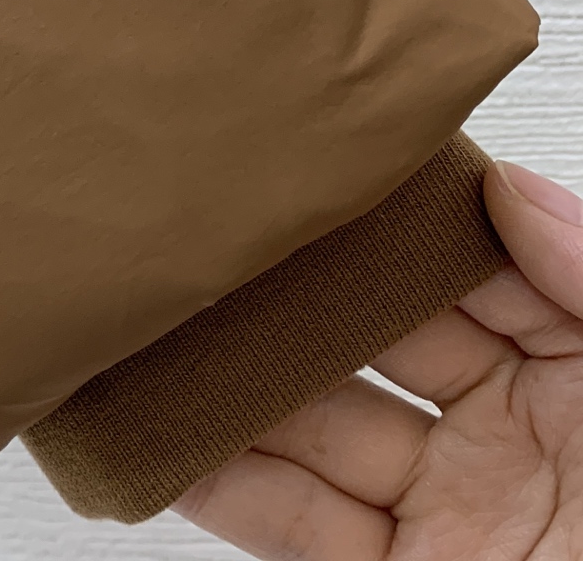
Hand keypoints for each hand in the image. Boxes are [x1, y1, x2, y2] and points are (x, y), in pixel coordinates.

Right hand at [174, 162, 582, 558]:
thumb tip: (508, 187)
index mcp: (575, 372)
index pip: (458, 270)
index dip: (383, 225)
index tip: (308, 179)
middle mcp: (500, 432)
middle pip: (363, 342)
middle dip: (284, 299)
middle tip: (207, 254)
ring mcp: (440, 509)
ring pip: (309, 428)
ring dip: (230, 390)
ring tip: (160, 340)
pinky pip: (292, 523)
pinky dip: (220, 486)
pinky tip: (171, 446)